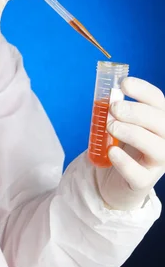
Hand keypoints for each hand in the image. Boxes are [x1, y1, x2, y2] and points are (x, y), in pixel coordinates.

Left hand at [95, 77, 164, 209]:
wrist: (114, 179)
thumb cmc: (120, 144)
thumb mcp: (118, 122)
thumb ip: (114, 110)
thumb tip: (107, 99)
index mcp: (158, 120)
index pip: (158, 101)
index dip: (143, 91)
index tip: (124, 84)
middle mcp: (164, 140)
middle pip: (161, 122)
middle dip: (137, 112)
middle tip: (114, 108)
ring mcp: (157, 163)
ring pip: (156, 148)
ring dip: (133, 133)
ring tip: (110, 127)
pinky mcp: (143, 182)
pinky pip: (139, 174)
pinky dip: (125, 162)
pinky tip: (112, 151)